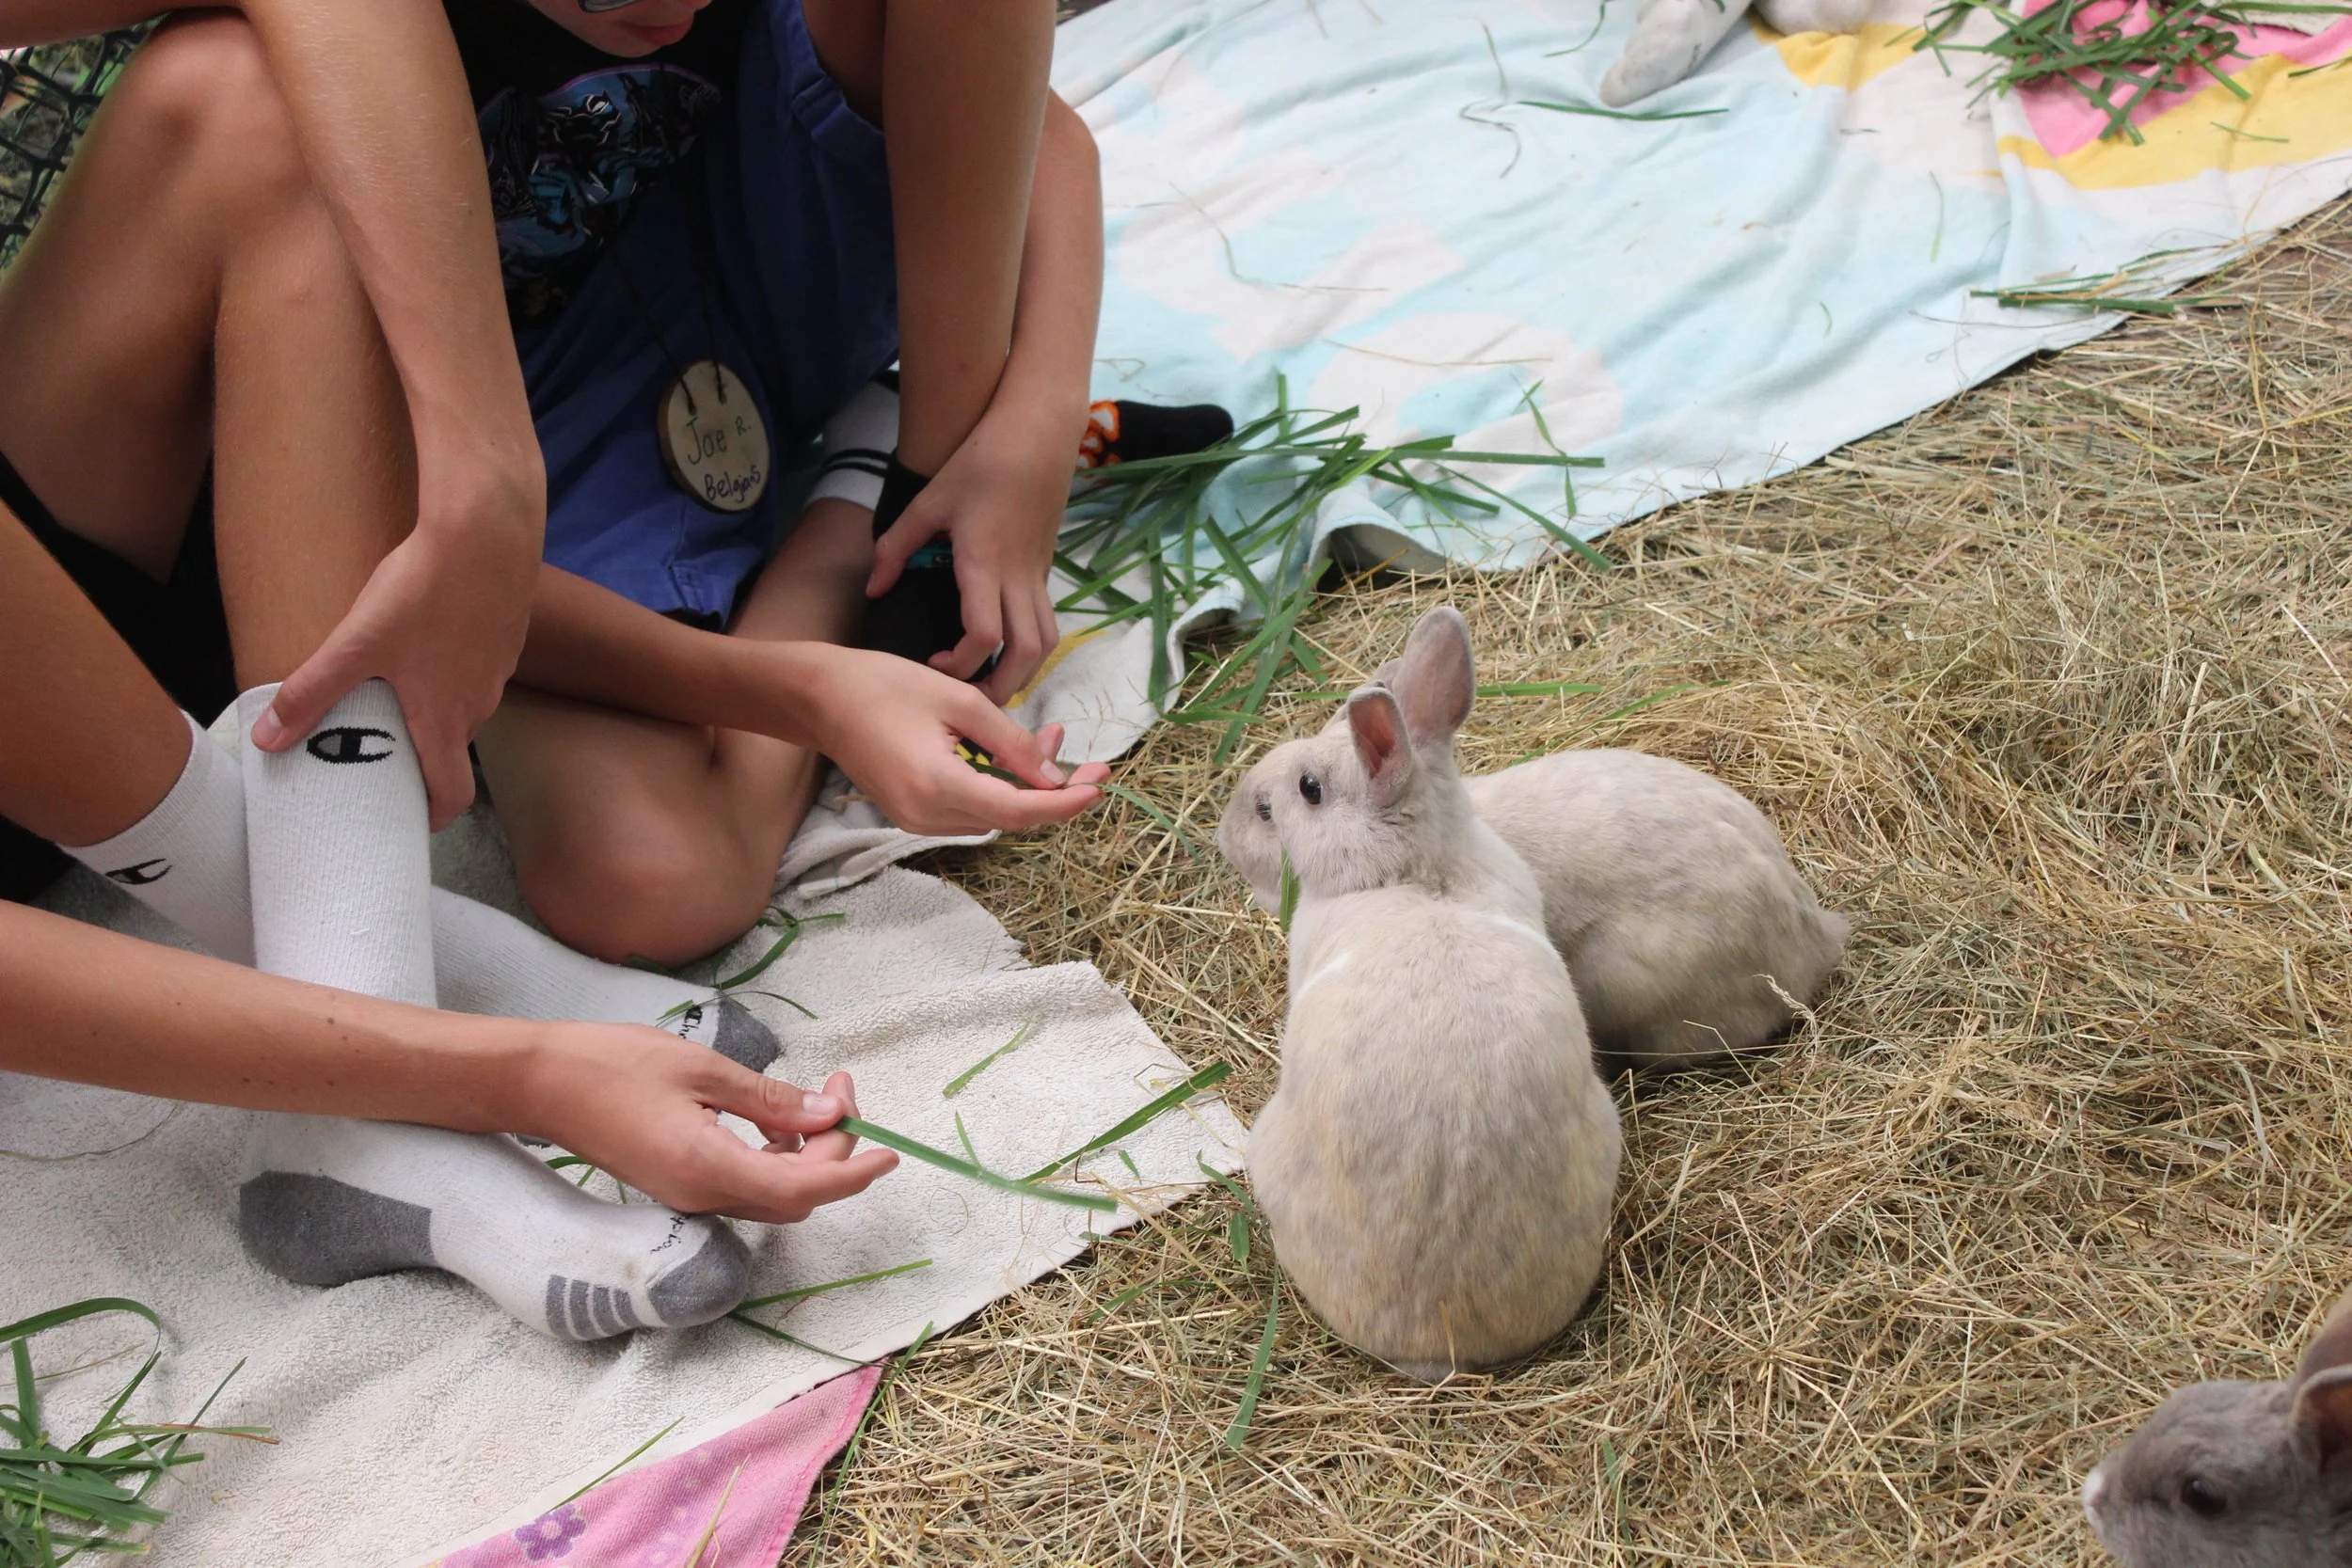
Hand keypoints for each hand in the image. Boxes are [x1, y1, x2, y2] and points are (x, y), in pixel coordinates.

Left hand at [251, 483, 541, 829]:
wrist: (488, 532)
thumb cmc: (424, 591)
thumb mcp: (356, 643)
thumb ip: (312, 692)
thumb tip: (267, 739)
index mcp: (445, 719)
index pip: (450, 794)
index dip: (429, 816)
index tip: (405, 820)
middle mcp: (479, 705)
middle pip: (453, 749)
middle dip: (421, 758)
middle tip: (380, 750)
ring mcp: (497, 671)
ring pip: (464, 706)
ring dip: (435, 709)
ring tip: (397, 687)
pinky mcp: (506, 637)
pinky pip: (476, 669)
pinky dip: (452, 669)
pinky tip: (428, 636)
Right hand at [526, 1025, 896, 1223]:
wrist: (538, 1082)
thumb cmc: (612, 1064)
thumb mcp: (702, 1070)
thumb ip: (769, 1100)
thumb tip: (829, 1117)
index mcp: (707, 1169)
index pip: (802, 1189)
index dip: (852, 1173)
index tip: (889, 1152)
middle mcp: (700, 1197)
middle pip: (795, 1196)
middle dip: (834, 1151)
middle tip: (840, 1089)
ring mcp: (687, 1197)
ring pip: (773, 1194)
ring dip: (808, 1155)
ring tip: (819, 1095)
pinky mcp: (678, 1186)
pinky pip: (745, 1186)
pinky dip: (777, 1158)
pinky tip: (779, 1119)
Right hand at [778, 643, 1107, 834]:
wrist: (818, 698)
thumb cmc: (883, 685)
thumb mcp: (959, 700)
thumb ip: (1011, 741)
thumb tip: (1053, 775)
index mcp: (939, 785)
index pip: (1019, 811)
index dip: (1065, 804)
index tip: (1099, 786)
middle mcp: (926, 816)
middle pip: (1010, 817)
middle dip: (1050, 787)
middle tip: (1077, 750)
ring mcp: (916, 821)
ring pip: (992, 814)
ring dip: (1024, 783)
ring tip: (1047, 738)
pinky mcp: (911, 814)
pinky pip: (969, 808)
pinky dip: (996, 785)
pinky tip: (1009, 753)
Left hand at [867, 400, 1079, 703]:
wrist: (1036, 436)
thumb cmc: (979, 464)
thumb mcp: (927, 501)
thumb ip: (895, 548)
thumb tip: (875, 589)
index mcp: (985, 562)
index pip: (984, 635)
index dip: (962, 664)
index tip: (935, 665)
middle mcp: (1019, 577)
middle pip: (1026, 654)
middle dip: (1002, 687)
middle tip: (971, 701)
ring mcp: (1039, 575)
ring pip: (1046, 643)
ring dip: (1024, 673)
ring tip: (992, 685)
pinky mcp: (1047, 570)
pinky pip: (1046, 623)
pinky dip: (1031, 649)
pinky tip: (1007, 652)